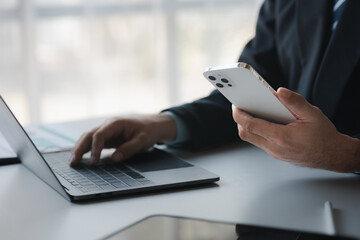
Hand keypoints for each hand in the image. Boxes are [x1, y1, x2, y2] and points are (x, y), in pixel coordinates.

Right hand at [70, 114, 175, 165]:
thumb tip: (115, 158)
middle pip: (88, 136)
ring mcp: (107, 132)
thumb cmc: (149, 130)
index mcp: (115, 123)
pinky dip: (86, 150)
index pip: (100, 135)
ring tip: (72, 163)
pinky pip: (93, 143)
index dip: (95, 149)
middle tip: (73, 163)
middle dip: (79, 149)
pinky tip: (80, 159)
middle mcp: (108, 126)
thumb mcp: (143, 140)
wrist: (153, 124)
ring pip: (88, 139)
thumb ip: (129, 148)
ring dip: (79, 149)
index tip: (93, 162)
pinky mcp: (108, 138)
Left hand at [232, 87, 359, 172]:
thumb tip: (280, 92)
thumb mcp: (312, 114)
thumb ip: (295, 101)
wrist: (333, 155)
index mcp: (281, 137)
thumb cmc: (324, 136)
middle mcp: (275, 148)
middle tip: (240, 106)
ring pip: (251, 139)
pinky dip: (256, 131)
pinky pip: (259, 142)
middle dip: (239, 120)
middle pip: (245, 134)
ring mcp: (274, 153)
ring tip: (250, 110)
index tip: (235, 104)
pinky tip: (262, 120)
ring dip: (247, 125)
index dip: (239, 114)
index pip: (251, 126)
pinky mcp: (276, 154)